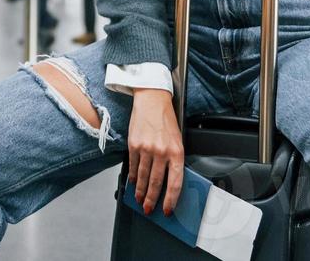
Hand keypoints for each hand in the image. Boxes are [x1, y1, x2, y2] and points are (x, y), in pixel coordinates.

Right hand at [127, 87, 184, 216]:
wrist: (152, 99)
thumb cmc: (166, 120)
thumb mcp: (177, 139)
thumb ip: (174, 159)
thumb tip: (169, 182)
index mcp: (177, 151)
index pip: (175, 183)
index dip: (171, 199)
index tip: (167, 210)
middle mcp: (161, 151)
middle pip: (156, 183)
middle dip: (152, 200)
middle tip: (149, 209)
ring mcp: (146, 148)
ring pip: (142, 177)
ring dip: (140, 192)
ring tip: (139, 200)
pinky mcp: (134, 144)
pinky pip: (132, 166)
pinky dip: (132, 177)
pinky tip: (132, 183)